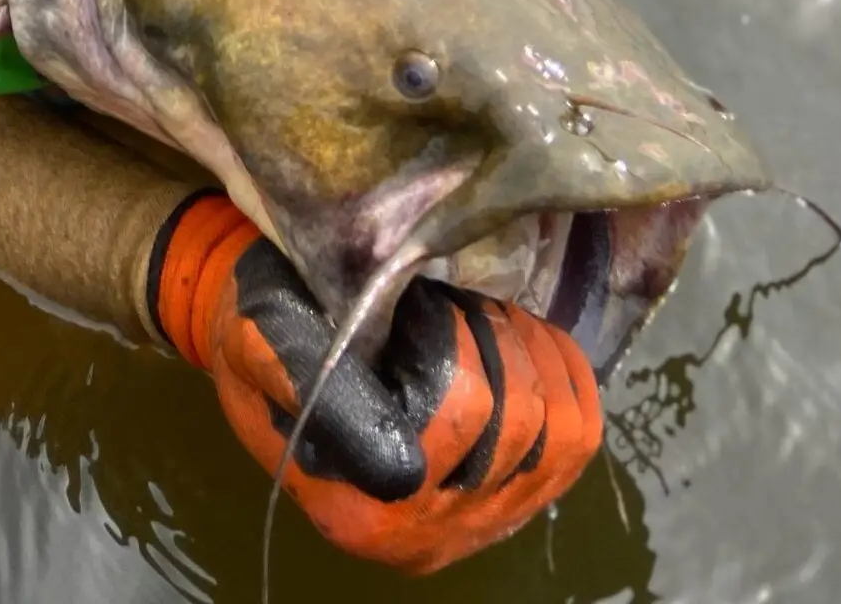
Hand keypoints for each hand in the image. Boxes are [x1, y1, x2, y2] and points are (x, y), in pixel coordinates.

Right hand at [150, 195, 601, 573]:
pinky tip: (528, 344)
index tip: (417, 304)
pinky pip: (578, 447)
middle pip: (520, 426)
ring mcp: (471, 530)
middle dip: (497, 340)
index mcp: (357, 503)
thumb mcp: (262, 337)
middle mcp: (418, 536)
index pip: (459, 413)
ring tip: (486, 323)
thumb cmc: (262, 328)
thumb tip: (402, 457)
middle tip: (452, 305)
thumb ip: (308, 375)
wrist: (270, 347)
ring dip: (534, 356)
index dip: (455, 340)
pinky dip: (567, 380)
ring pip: (561, 436)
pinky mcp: (508, 509)